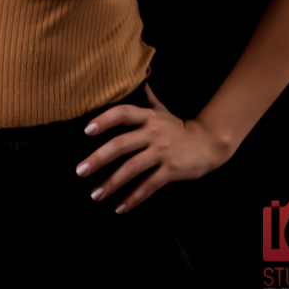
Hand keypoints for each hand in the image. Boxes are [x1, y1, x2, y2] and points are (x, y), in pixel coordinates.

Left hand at [75, 82, 231, 213]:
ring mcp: (162, 152)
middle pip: (121, 144)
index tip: (86, 129)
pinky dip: (133, 198)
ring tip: (95, 194)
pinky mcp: (170, 170)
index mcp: (148, 117)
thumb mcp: (163, 111)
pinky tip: (119, 208)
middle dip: (98, 158)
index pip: (122, 113)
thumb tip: (140, 80)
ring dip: (112, 183)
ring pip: (132, 168)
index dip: (104, 120)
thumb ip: (149, 99)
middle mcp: (153, 133)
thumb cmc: (179, 128)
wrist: (208, 144)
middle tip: (80, 170)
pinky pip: (148, 186)